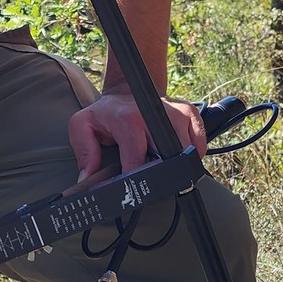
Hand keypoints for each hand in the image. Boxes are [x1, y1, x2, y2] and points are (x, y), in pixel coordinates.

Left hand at [68, 85, 207, 186]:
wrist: (127, 90)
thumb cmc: (107, 113)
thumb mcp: (83, 126)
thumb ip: (84, 152)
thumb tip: (88, 181)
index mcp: (128, 119)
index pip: (137, 161)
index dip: (133, 181)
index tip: (130, 191)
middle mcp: (155, 114)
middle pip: (166, 159)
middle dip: (157, 174)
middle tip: (146, 178)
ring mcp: (176, 112)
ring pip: (185, 152)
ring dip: (174, 164)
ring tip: (158, 162)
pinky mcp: (190, 112)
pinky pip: (199, 142)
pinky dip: (192, 153)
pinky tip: (176, 154)